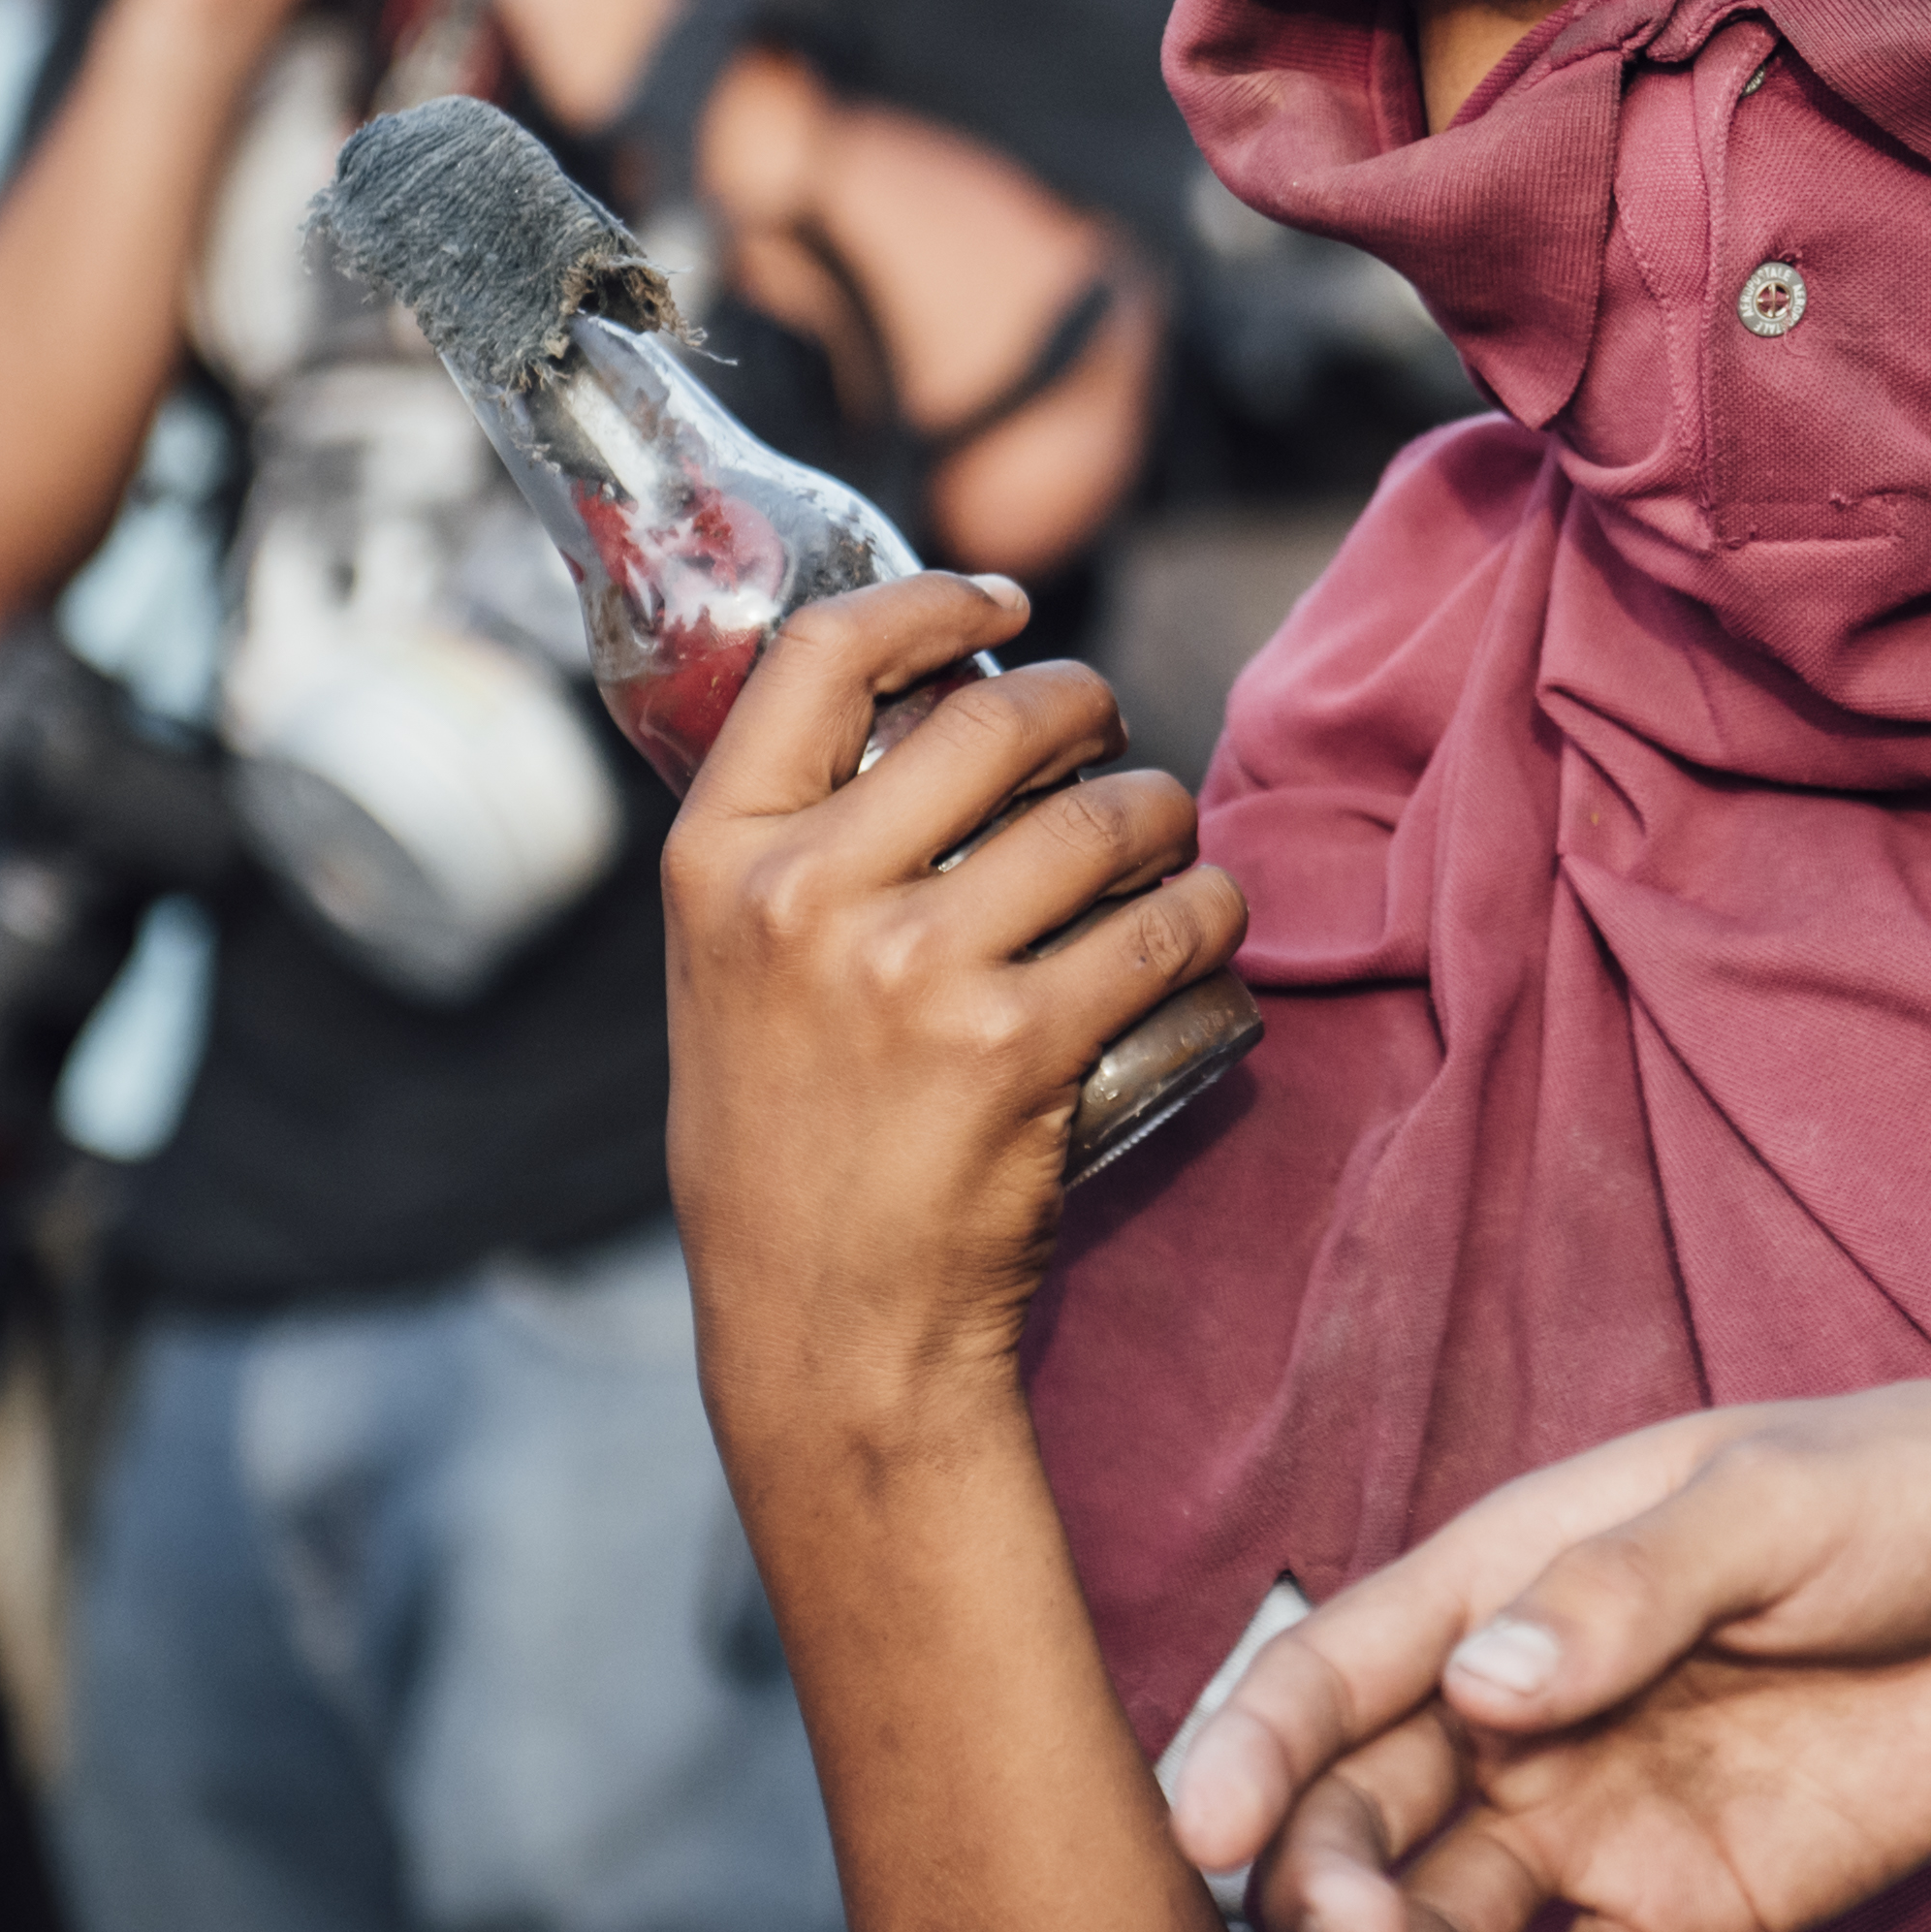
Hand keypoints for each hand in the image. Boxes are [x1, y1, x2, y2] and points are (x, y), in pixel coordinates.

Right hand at [659, 577, 1248, 1443]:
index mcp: (718, 862)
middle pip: (998, 717)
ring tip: (1162, 848)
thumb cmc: (784, 1145)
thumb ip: (799, 848)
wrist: (824, 1330)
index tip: (1002, 603)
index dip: (930, 601)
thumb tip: (924, 705)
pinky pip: (1170, 927)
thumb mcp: (729, 973)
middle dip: (1088, 710)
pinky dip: (1213, 917)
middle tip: (1111, 746)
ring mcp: (915, 972)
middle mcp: (807, 900)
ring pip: (1108, 817)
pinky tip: (1205, 933)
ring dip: (1165, 816)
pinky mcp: (1022, 1047)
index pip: (820, 654)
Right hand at [1162, 1380, 1930, 1931]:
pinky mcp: (1677, 1915)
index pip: (1333, 1674)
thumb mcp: (1763, 1503)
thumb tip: (1482, 1682)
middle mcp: (1513, 1720)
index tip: (1203, 1837)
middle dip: (1331, 1895)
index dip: (1253, 1751)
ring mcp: (1588, 1826)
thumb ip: (1624, 1591)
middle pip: (1361, 1826)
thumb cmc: (1894, 1492)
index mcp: (1503, 1585)